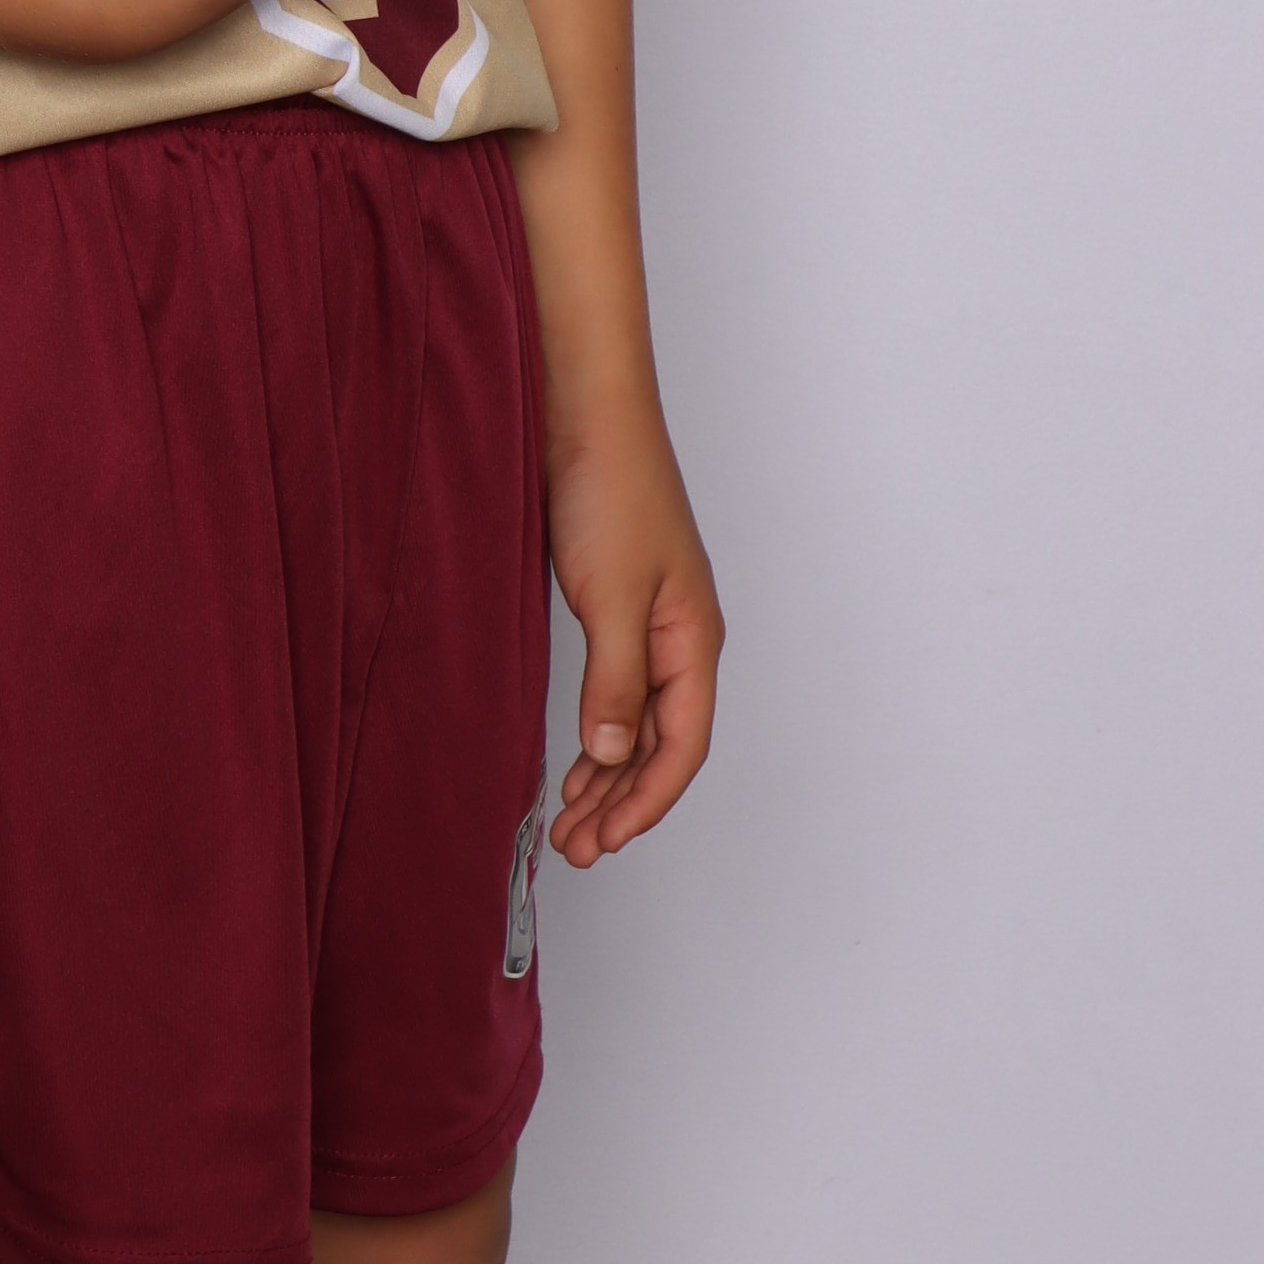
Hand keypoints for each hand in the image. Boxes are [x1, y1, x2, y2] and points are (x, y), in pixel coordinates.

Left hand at [544, 413, 721, 864]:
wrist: (589, 413)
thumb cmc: (610, 490)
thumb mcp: (612, 596)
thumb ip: (615, 680)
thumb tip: (615, 753)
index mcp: (695, 640)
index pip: (683, 746)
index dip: (646, 801)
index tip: (605, 840)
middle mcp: (681, 640)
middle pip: (664, 744)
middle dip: (623, 802)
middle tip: (574, 849)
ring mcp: (651, 623)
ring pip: (639, 722)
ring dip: (608, 773)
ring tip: (568, 820)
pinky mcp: (617, 604)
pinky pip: (617, 689)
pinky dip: (598, 731)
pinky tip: (576, 755)